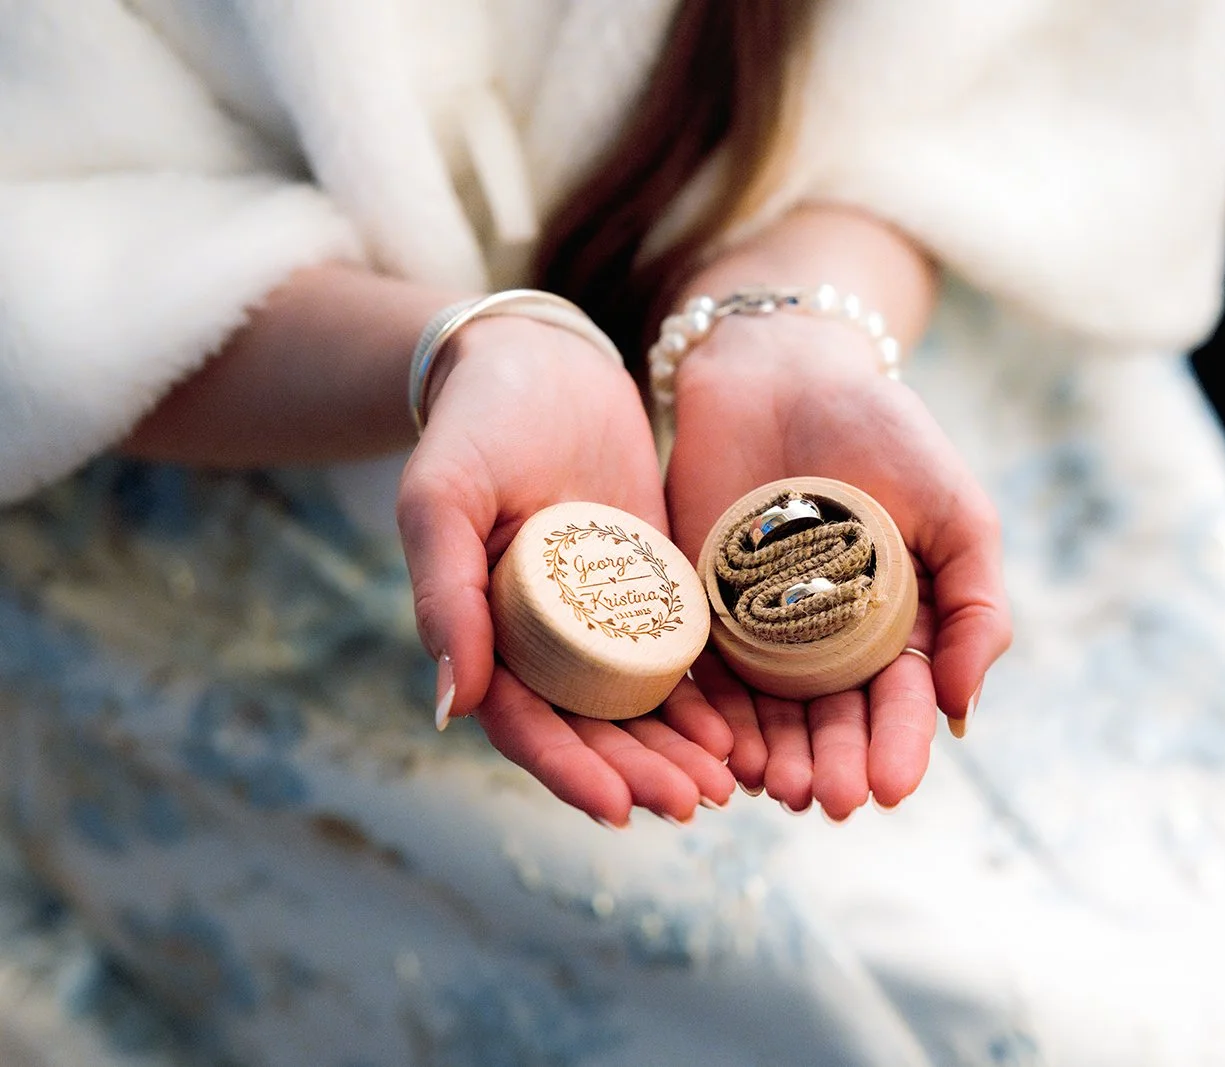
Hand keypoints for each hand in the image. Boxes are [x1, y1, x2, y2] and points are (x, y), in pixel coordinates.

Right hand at [397, 315, 734, 825]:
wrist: (542, 362)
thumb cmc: (476, 425)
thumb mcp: (444, 498)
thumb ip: (443, 595)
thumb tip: (452, 708)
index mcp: (486, 632)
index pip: (525, 724)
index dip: (569, 771)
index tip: (617, 809)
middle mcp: (544, 640)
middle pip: (593, 729)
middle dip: (641, 773)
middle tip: (694, 803)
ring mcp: (603, 619)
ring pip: (641, 706)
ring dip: (678, 751)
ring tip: (728, 783)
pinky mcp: (653, 588)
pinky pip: (680, 657)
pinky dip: (707, 699)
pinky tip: (743, 729)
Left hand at [665, 313, 1011, 819]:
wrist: (782, 367)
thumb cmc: (882, 431)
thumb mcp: (956, 511)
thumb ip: (975, 606)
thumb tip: (963, 712)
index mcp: (897, 626)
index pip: (899, 702)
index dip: (897, 747)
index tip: (890, 788)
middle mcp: (829, 643)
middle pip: (833, 721)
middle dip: (834, 764)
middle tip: (830, 800)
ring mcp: (761, 629)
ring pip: (770, 713)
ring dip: (776, 757)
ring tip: (778, 789)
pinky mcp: (699, 607)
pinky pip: (705, 674)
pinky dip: (713, 717)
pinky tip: (722, 751)